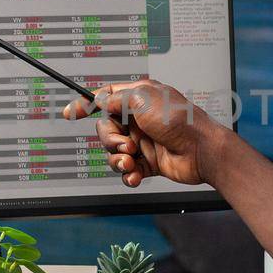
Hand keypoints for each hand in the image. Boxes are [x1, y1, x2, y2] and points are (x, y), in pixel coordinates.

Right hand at [62, 79, 222, 187]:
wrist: (201, 152)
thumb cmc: (179, 121)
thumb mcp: (143, 98)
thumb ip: (116, 99)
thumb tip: (101, 101)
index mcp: (139, 98)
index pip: (106, 97)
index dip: (87, 104)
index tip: (71, 113)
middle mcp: (140, 119)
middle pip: (106, 129)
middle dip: (111, 140)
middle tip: (126, 146)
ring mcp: (144, 141)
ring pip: (114, 152)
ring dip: (118, 159)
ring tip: (131, 162)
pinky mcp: (148, 162)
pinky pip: (127, 170)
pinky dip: (128, 174)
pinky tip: (135, 175)